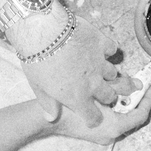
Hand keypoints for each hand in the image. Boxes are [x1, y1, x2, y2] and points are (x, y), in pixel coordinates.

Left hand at [20, 15, 136, 126]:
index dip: (93, 118)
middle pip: (110, 96)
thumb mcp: (38, 86)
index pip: (93, 117)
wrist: (44, 31)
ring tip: (98, 68)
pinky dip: (107, 49)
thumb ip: (48, 104)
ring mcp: (99, 63)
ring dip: (107, 73)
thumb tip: (50, 117)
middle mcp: (92, 83)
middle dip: (106, 96)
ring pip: (113, 73)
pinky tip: (99, 48)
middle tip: (100, 91)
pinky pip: (112, 49)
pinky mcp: (101, 43)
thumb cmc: (37, 60)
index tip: (91, 116)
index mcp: (77, 97)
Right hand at [52, 86, 150, 144]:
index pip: (140, 115)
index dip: (148, 100)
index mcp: (115, 128)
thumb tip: (136, 83)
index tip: (150, 87)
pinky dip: (114, 105)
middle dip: (135, 98)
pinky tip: (108, 92)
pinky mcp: (95, 132)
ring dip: (124, 101)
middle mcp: (111, 135)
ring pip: (121, 116)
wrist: (44, 117)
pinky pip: (112, 118)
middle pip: (132, 116)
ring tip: (122, 85)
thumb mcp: (97, 93)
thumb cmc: (70, 106)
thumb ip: (118, 88)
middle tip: (137, 83)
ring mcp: (103, 135)